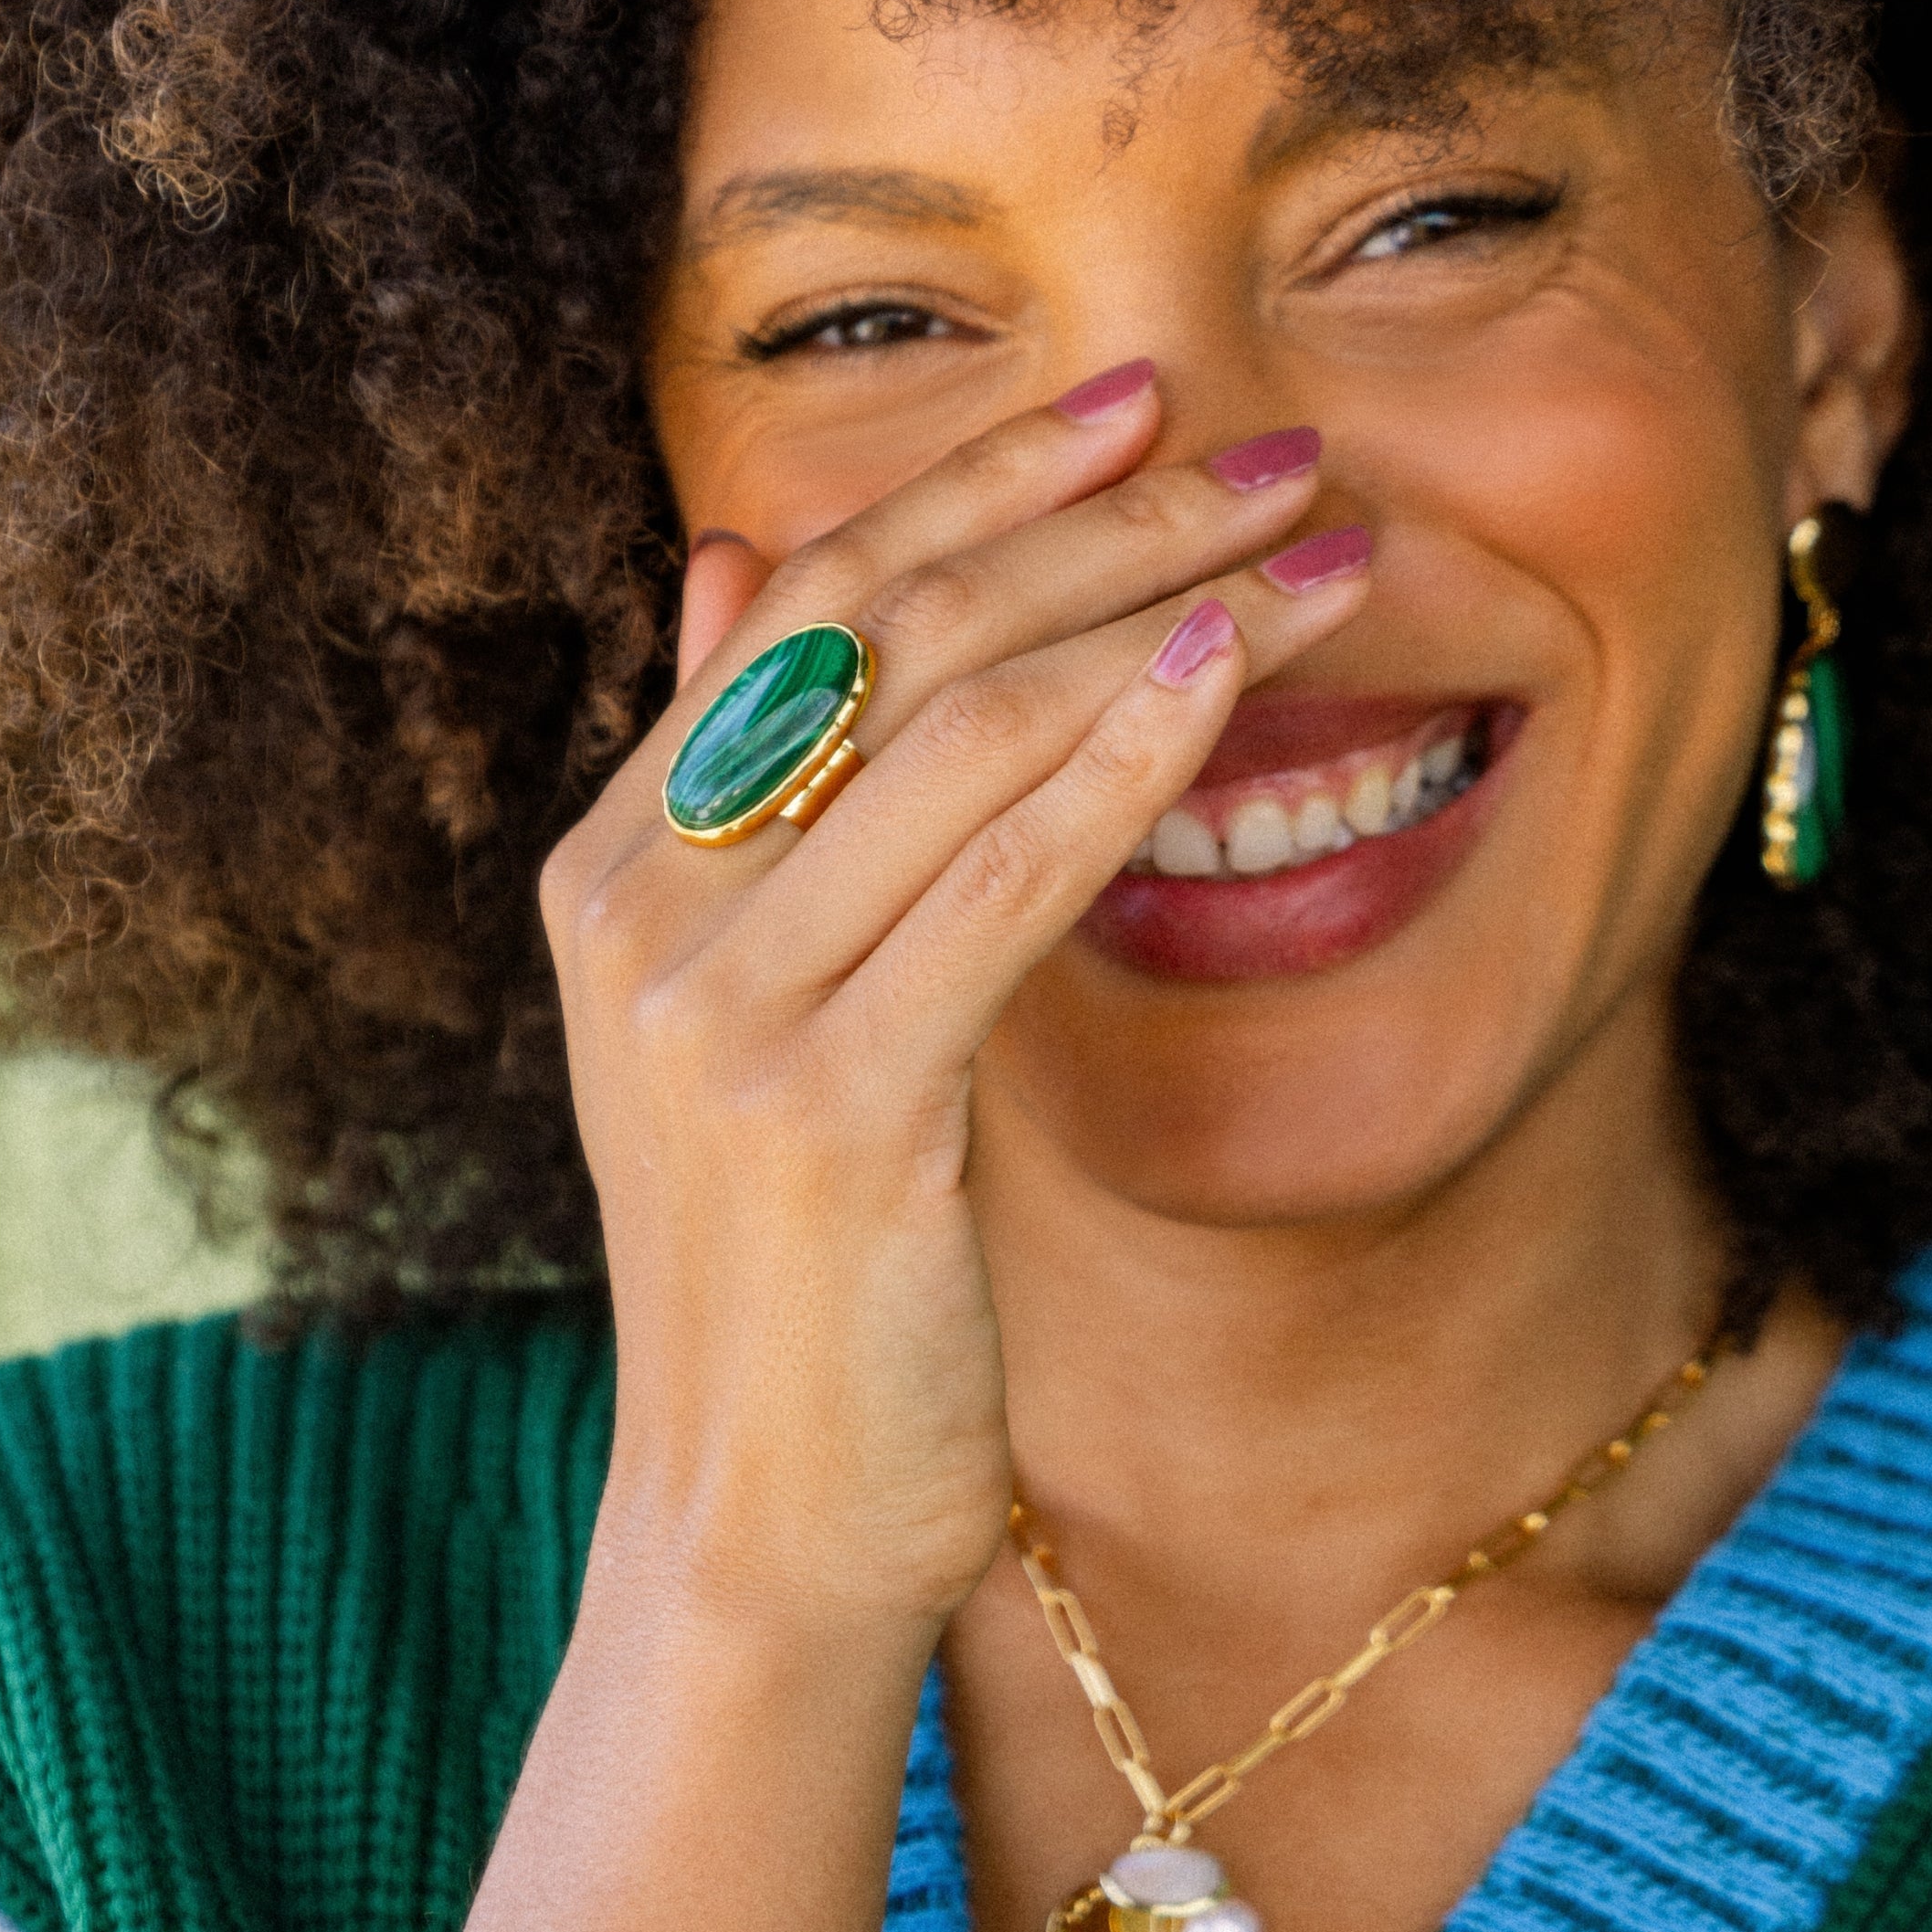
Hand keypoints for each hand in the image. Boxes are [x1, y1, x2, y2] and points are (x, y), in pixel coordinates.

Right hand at [541, 373, 1369, 1666]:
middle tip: (1273, 450)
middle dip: (1098, 516)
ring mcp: (714, 1004)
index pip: (804, 601)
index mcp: (612, 866)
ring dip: (1163, 608)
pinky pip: (1001, 878)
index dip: (973, 482)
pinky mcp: (821, 1102)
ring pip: (962, 727)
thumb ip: (738, 785)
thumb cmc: (795, 1273)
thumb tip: (733, 557)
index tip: (1134, 409)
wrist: (757, 1521)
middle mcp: (638, 909)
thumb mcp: (739, 1009)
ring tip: (1320, 549)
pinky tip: (1232, 679)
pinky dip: (1125, 759)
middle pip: (889, 631)